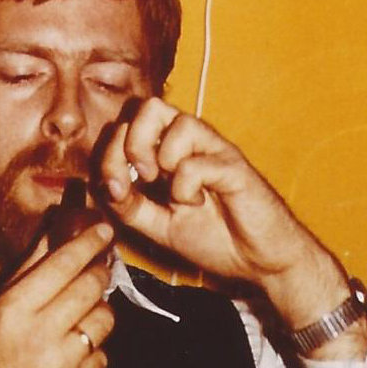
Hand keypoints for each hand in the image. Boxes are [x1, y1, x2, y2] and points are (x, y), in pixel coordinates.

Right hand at [0, 223, 115, 367]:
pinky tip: (75, 351)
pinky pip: (102, 356)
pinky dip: (94, 350)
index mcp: (14, 308)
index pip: (63, 264)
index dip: (89, 242)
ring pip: (103, 319)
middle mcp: (38, 334)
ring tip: (84, 313)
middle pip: (90, 287)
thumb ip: (29, 267)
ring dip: (100, 311)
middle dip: (101, 272)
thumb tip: (55, 227)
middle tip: (101, 267)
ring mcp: (59, 364)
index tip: (105, 229)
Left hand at [98, 98, 362, 349]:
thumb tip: (107, 185)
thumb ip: (132, 207)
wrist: (260, 261)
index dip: (111, 151)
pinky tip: (197, 203)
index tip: (115, 188)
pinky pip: (197, 162)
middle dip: (132, 144)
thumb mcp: (160, 226)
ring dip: (163, 160)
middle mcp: (192, 141)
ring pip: (177, 123)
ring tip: (173, 191)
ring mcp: (215, 150)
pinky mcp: (233, 167)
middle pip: (150, 106)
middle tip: (142, 179)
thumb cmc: (216, 237)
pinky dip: (186, 186)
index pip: (131, 122)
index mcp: (171, 149)